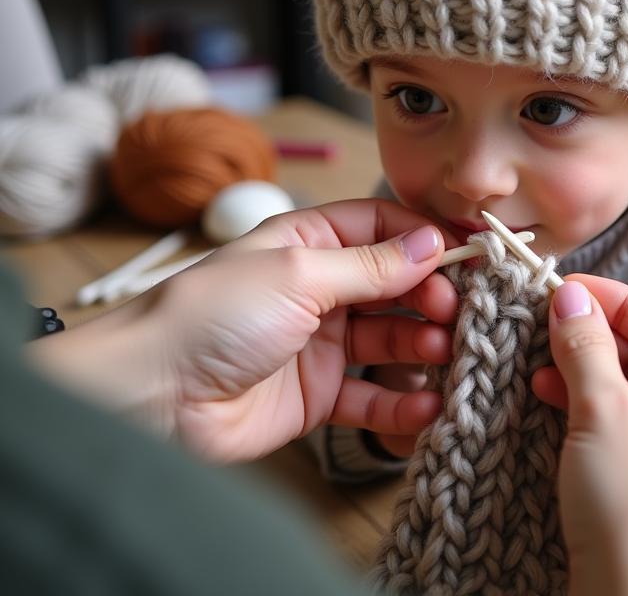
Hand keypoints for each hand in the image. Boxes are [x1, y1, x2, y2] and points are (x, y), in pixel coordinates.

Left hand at [31, 200, 457, 461]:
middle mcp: (320, 287)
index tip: (469, 253)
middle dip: (431, 296)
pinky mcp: (317, 395)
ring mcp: (320, 341)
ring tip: (448, 355)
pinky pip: (370, 395)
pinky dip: (400, 403)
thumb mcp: (298, 275)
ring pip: (390, 338)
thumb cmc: (213, 315)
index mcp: (309, 242)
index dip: (425, 238)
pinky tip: (426, 408)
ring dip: (424, 347)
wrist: (150, 397)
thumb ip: (371, 265)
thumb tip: (432, 243)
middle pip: (395, 284)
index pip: (382, 227)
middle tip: (459, 313)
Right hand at [532, 275, 627, 595]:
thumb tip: (570, 297)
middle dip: (596, 338)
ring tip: (538, 368)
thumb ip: (585, 347)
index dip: (615, 297)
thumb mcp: (603, 414)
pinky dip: (597, 415)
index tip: (563, 291)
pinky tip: (554, 409)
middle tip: (544, 327)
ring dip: (590, 375)